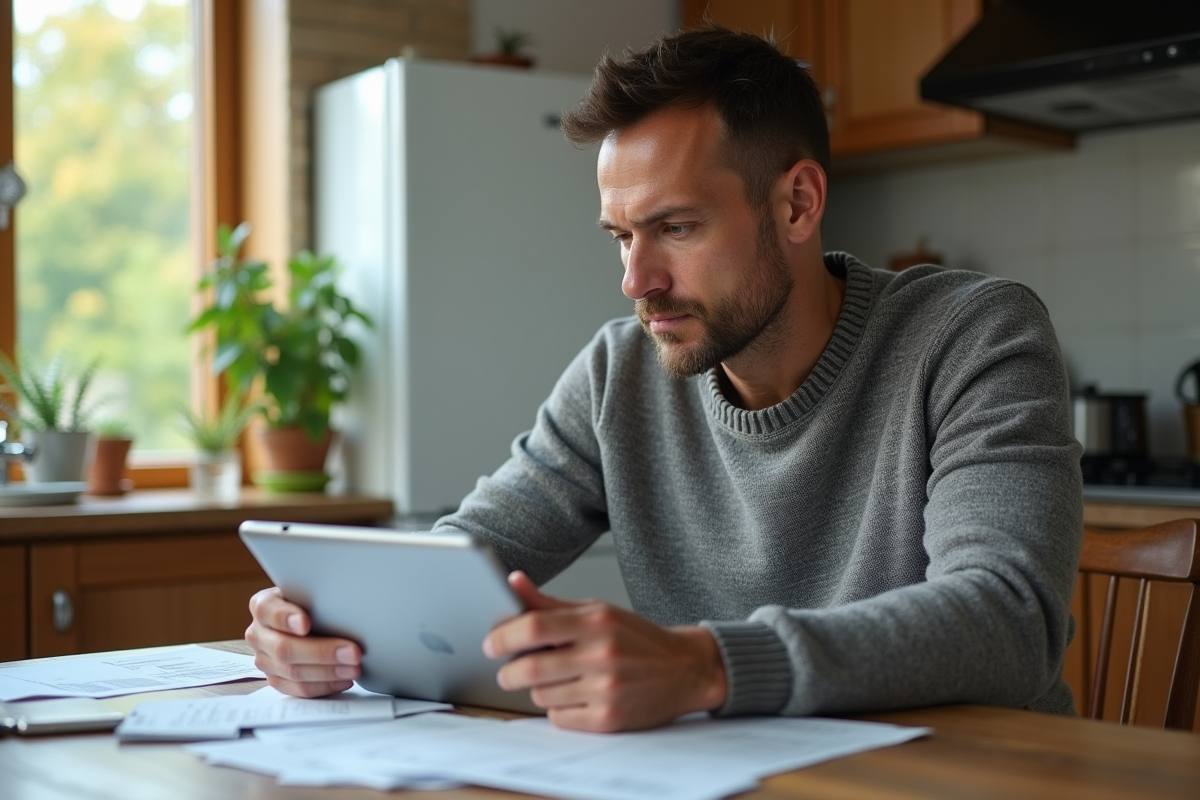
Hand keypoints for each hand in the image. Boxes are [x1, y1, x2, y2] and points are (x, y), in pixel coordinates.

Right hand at [244, 586, 361, 696]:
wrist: (307, 618)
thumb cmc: (312, 601)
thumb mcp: (312, 591)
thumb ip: (317, 595)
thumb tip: (343, 602)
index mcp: (262, 606)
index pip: (268, 610)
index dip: (286, 618)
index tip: (305, 623)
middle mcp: (258, 634)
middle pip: (283, 648)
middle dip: (321, 652)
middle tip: (353, 652)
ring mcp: (265, 659)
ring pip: (293, 672)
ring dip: (328, 673)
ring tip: (354, 668)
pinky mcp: (276, 679)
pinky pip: (299, 689)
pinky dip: (325, 686)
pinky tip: (344, 680)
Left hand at [483, 571, 726, 731]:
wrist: (686, 669)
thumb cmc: (637, 638)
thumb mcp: (598, 611)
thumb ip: (551, 603)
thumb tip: (513, 582)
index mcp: (596, 621)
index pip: (533, 627)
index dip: (502, 636)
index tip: (491, 644)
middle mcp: (602, 654)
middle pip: (530, 668)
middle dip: (509, 672)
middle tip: (508, 671)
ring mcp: (606, 689)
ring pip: (541, 695)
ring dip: (538, 689)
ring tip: (556, 679)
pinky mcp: (609, 719)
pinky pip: (560, 717)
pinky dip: (558, 708)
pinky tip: (575, 696)